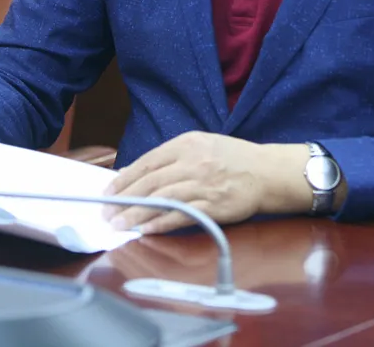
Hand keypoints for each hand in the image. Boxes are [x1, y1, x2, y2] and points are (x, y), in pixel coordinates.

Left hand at [103, 132, 311, 234]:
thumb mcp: (200, 145)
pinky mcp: (214, 205)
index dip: (125, 179)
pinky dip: (162, 223)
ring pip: (162, 200)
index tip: (108, 193)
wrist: (267, 172)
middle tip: (106, 214)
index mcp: (187, 144)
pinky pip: (182, 215)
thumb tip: (135, 171)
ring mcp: (204, 184)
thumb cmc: (232, 158)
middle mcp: (193, 161)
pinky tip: (146, 229)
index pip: (147, 162)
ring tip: (119, 225)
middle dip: (125, 199)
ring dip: (137, 214)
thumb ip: (170, 157)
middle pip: (151, 182)